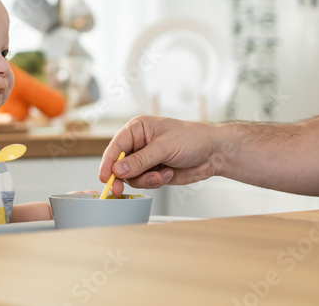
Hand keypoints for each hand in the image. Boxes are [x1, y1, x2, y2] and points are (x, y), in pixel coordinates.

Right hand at [99, 116, 219, 194]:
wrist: (213, 152)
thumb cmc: (192, 138)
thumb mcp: (164, 147)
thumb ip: (140, 160)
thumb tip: (117, 169)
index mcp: (138, 128)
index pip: (116, 146)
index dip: (108, 162)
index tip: (104, 177)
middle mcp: (139, 144)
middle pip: (119, 164)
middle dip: (123, 176)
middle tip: (119, 189)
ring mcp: (146, 159)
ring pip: (131, 177)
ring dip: (145, 179)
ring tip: (161, 174)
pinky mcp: (154, 172)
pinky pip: (144, 183)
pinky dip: (155, 182)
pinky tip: (168, 173)